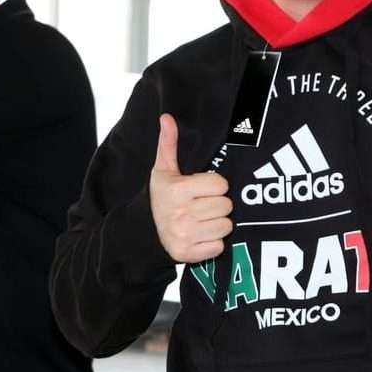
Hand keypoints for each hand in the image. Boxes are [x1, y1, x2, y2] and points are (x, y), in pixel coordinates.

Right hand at [149, 114, 232, 262]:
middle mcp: (181, 215)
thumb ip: (169, 143)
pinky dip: (213, 242)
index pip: (221, 184)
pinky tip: (201, 234)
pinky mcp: (189, 254)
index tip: (201, 188)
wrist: (145, 231)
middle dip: (217, 204)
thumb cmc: (162, 196)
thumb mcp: (163, 170)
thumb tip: (167, 117)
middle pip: (226, 206)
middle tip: (202, 204)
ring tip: (202, 219)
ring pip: (226, 226)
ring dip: (217, 223)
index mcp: (177, 191)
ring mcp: (185, 236)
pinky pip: (220, 246)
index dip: (214, 185)